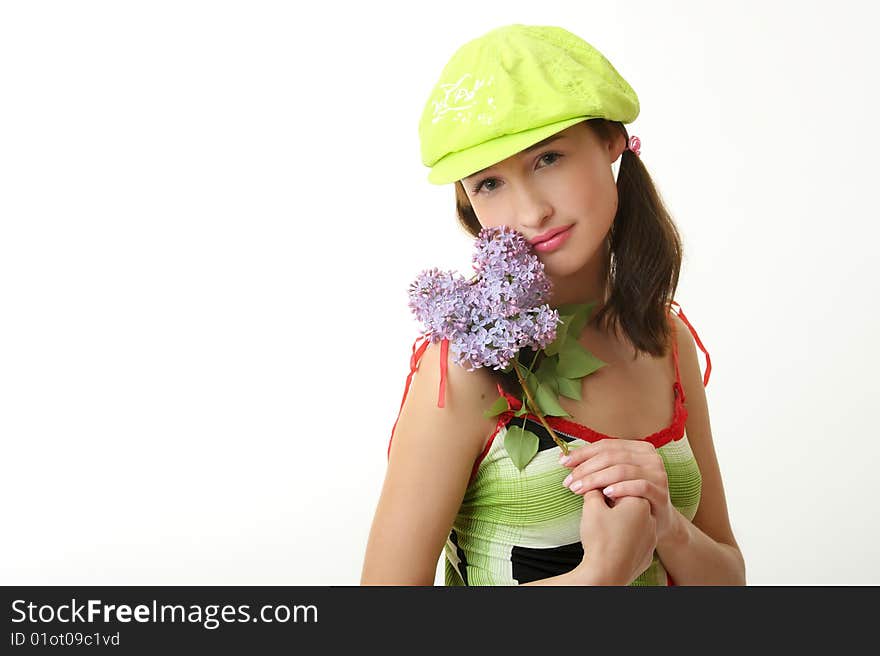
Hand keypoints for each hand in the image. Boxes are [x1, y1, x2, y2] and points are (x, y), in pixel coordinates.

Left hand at [561, 439, 677, 544]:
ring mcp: (658, 474)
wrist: (657, 521)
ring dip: (597, 480)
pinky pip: (639, 486)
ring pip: (622, 470)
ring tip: (580, 490)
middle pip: (611, 457)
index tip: (563, 463)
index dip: (582, 453)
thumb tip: (564, 459)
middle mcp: (650, 457)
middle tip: (569, 482)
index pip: (605, 445)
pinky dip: (620, 488)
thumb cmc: (630, 497)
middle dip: (586, 469)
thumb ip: (596, 466)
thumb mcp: (614, 478)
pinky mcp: (662, 492)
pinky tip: (606, 494)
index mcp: (638, 448)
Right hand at [575, 489, 656, 584]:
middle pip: (627, 503)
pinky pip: (634, 540)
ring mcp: (651, 538)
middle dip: (611, 503)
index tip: (591, 494)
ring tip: (602, 529)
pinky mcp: (646, 554)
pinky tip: (611, 542)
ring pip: (632, 522)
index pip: (620, 485)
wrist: (606, 574)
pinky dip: (623, 538)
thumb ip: (593, 491)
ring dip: (618, 521)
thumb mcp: (591, 508)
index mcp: (639, 502)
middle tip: (594, 510)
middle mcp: (650, 518)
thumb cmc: (600, 539)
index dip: (603, 488)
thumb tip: (593, 487)